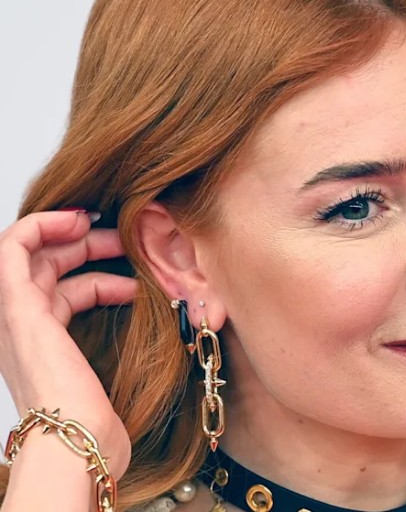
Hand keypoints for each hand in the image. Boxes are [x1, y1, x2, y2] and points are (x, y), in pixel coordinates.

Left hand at [0, 210, 136, 477]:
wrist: (77, 444)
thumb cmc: (56, 393)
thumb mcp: (27, 323)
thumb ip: (14, 279)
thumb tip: (18, 238)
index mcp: (10, 309)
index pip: (14, 247)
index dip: (48, 223)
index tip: (84, 220)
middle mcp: (21, 318)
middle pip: (46, 261)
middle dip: (82, 243)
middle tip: (119, 238)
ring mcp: (43, 333)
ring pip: (68, 282)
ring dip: (100, 269)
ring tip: (135, 269)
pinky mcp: (66, 348)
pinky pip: (82, 305)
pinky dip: (105, 292)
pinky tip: (131, 294)